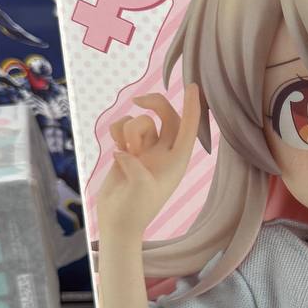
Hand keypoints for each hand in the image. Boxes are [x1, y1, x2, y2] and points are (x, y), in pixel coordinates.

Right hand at [97, 85, 200, 239]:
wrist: (117, 222)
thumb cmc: (134, 211)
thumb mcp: (140, 189)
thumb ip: (135, 165)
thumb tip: (123, 151)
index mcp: (177, 162)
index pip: (189, 129)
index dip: (192, 107)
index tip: (192, 86)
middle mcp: (164, 153)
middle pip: (167, 116)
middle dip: (154, 103)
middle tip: (139, 100)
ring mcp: (146, 150)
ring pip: (141, 121)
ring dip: (129, 130)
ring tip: (125, 151)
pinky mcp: (127, 150)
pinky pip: (123, 128)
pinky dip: (117, 131)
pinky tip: (115, 148)